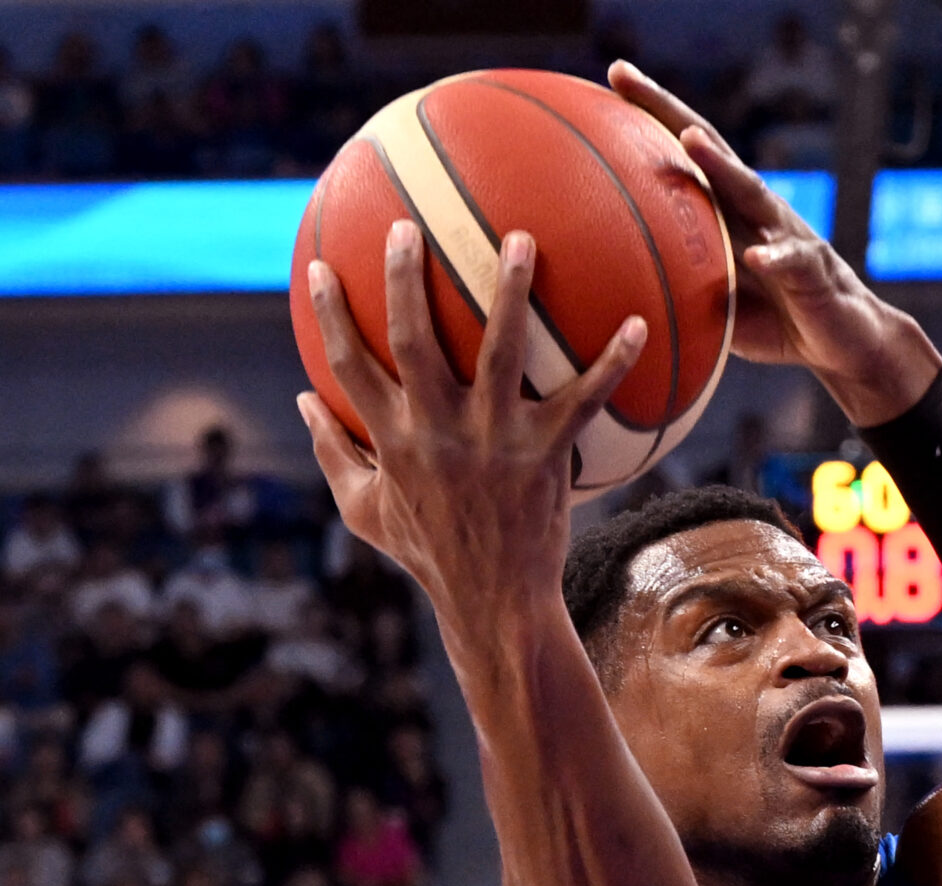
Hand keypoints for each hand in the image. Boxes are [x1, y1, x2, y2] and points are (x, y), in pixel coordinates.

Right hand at [297, 222, 639, 633]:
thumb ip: (333, 454)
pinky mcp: (545, 454)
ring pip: (498, 351)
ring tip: (521, 239)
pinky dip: (612, 363)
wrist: (495, 602)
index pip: (347, 363)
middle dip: (404, 278)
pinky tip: (637, 324)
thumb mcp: (366, 511)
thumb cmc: (431, 553)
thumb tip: (304, 402)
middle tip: (406, 226)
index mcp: (391, 438)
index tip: (318, 264)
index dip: (329, 312)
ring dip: (509, 291)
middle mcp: (437, 430)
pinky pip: (584, 399)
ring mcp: (493, 440)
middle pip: (412, 339)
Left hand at [607, 62, 939, 426]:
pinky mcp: (814, 273)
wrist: (844, 343)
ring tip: (691, 141)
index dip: (650, 115)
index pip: (686, 154)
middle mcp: (755, 210)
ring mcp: (786, 235)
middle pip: (710, 149)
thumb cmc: (774, 320)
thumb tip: (614, 293)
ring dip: (722, 166)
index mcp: (728, 211)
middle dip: (667, 111)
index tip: (613, 75)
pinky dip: (776, 258)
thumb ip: (676, 285)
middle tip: (625, 75)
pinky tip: (756, 258)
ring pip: (752, 192)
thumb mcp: (715, 303)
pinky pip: (794, 262)